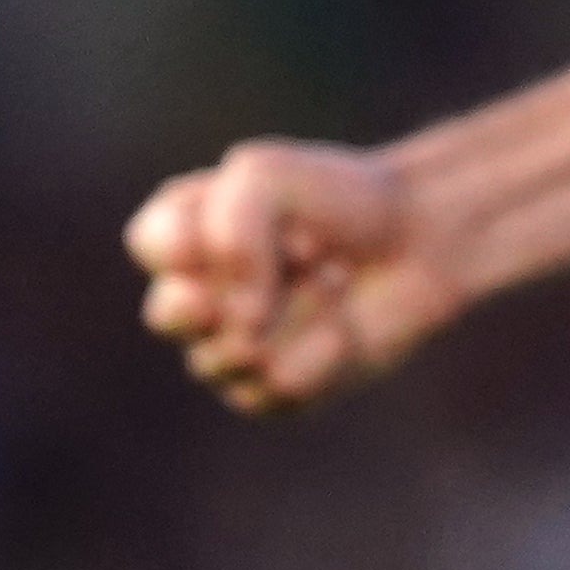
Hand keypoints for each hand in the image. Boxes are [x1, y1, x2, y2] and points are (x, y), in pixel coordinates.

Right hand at [128, 137, 467, 411]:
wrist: (418, 239)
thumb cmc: (338, 199)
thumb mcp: (270, 177)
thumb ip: (231, 231)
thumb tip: (241, 324)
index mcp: (183, 234)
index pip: (151, 244)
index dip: (209, 234)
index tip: (272, 214)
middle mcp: (194, 296)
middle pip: (171, 315)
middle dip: (241, 285)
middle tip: (304, 253)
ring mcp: (227, 349)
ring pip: (230, 355)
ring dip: (299, 309)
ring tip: (332, 277)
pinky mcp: (272, 392)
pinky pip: (276, 387)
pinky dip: (320, 351)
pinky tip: (342, 329)